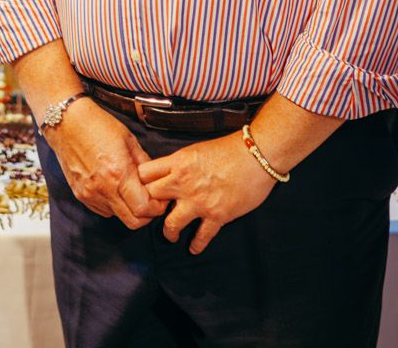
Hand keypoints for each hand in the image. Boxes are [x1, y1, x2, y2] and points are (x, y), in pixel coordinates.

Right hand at [46, 100, 166, 227]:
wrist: (66, 123)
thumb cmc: (98, 126)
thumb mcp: (129, 140)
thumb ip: (144, 163)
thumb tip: (154, 180)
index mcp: (119, 172)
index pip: (144, 208)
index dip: (157, 208)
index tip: (160, 199)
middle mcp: (104, 188)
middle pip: (132, 221)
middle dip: (146, 215)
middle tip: (149, 200)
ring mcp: (90, 194)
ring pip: (118, 217)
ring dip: (128, 209)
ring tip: (130, 191)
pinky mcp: (80, 194)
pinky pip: (103, 210)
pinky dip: (113, 205)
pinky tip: (114, 188)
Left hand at [137, 133, 275, 254]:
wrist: (257, 155)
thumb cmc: (231, 148)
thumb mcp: (197, 149)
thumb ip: (181, 163)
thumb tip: (171, 172)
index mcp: (178, 162)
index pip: (144, 174)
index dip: (139, 183)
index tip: (141, 190)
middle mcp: (183, 183)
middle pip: (151, 200)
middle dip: (148, 208)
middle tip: (152, 215)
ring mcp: (199, 201)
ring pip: (170, 224)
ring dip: (169, 232)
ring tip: (171, 235)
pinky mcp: (216, 215)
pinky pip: (200, 236)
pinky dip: (196, 245)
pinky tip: (193, 248)